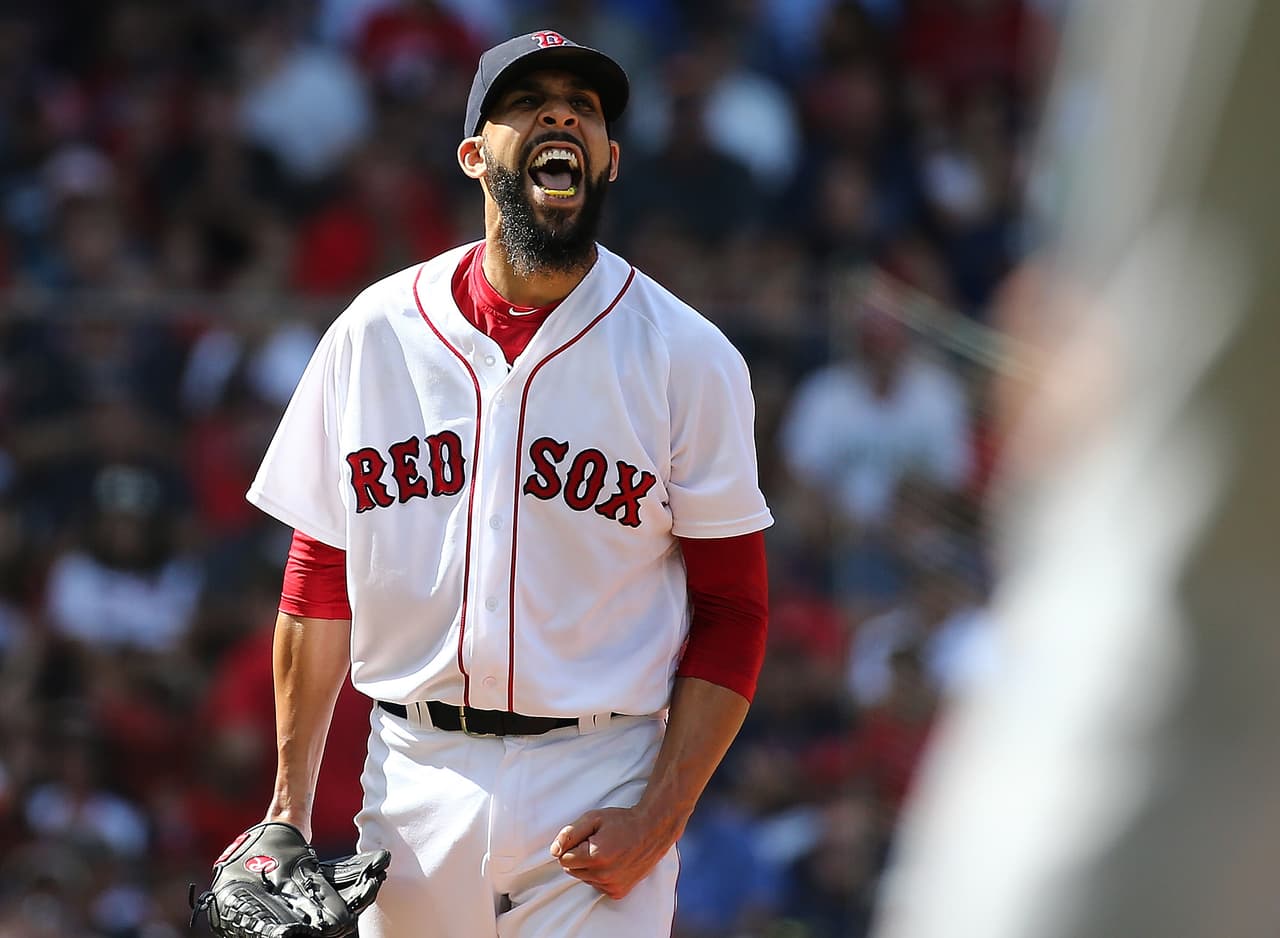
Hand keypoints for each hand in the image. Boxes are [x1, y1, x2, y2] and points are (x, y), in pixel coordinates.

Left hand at [549, 804, 682, 899]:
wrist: (652, 831)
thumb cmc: (622, 822)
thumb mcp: (593, 818)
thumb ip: (570, 834)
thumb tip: (553, 851)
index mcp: (595, 857)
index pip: (563, 859)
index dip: (573, 846)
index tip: (587, 837)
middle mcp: (603, 876)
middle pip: (572, 871)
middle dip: (578, 857)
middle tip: (597, 843)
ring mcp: (611, 886)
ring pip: (584, 878)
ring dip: (590, 867)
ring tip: (607, 851)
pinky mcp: (618, 892)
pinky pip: (597, 886)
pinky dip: (601, 875)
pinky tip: (613, 862)